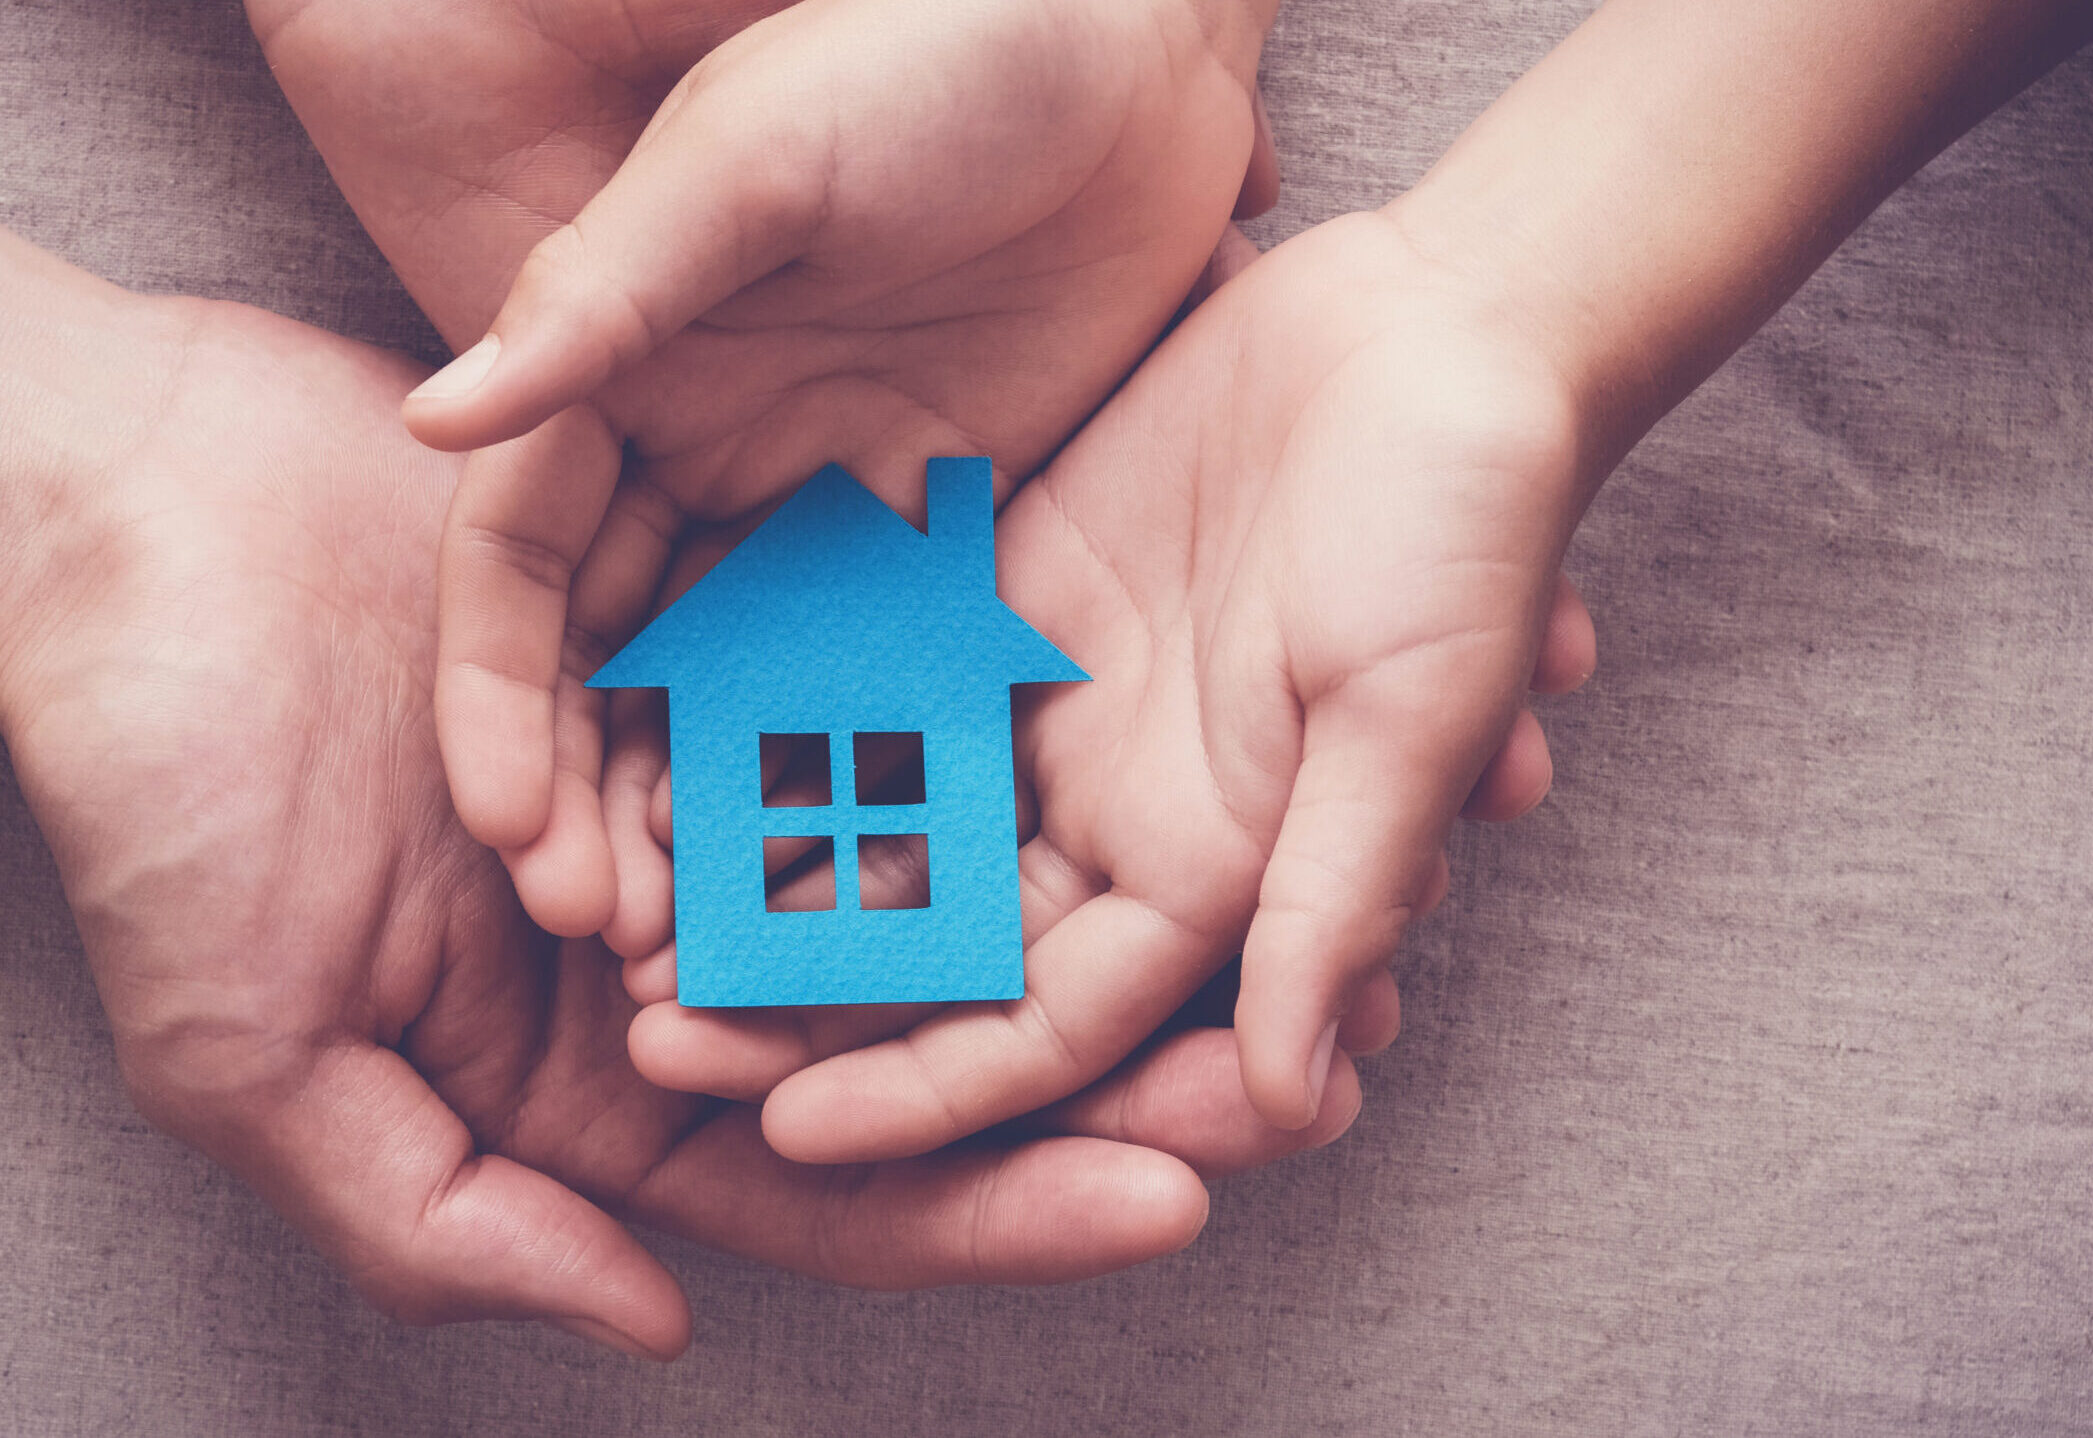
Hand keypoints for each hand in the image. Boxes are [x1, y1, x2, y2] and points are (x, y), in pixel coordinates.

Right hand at [0, 299, 1354, 1354]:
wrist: (111, 520)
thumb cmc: (152, 788)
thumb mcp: (250, 1050)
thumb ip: (439, 1213)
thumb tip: (642, 1325)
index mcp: (577, 1076)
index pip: (824, 1174)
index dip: (997, 1203)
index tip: (1174, 1197)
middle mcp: (661, 946)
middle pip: (916, 1034)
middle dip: (1099, 1064)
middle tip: (1297, 1059)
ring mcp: (695, 783)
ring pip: (930, 867)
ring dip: (1083, 893)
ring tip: (1269, 898)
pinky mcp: (706, 634)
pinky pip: (873, 691)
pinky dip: (986, 720)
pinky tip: (1129, 725)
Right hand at [250, 0, 1279, 932]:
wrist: (1127, 30)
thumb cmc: (918, 48)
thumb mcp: (746, 158)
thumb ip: (601, 296)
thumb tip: (431, 420)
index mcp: (625, 373)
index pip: (523, 564)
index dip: (501, 697)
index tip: (508, 823)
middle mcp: (706, 458)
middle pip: (624, 664)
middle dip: (603, 799)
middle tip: (612, 934)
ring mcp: (827, 509)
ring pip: (748, 698)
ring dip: (723, 819)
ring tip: (722, 950)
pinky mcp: (948, 538)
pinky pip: (892, 680)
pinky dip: (869, 776)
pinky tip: (873, 883)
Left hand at [623, 213, 1598, 1153]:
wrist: (1444, 328)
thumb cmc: (1469, 524)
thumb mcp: (1410, 715)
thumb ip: (1336, 897)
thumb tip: (1286, 1098)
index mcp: (1208, 871)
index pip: (1044, 1024)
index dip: (921, 1088)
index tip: (784, 1132)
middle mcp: (1112, 809)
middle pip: (934, 942)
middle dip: (802, 999)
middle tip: (652, 1033)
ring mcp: (1048, 703)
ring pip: (882, 816)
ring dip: (767, 866)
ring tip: (623, 902)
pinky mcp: (1001, 591)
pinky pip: (876, 670)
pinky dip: (784, 707)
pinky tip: (668, 729)